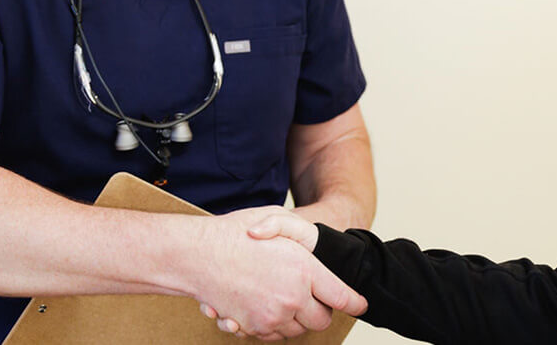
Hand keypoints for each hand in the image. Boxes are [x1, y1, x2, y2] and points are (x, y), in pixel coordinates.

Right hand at [187, 208, 365, 339]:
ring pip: (297, 330)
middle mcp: (293, 297)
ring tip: (284, 298)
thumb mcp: (278, 222)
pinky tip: (265, 306)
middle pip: (321, 320)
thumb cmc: (235, 233)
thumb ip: (304, 239)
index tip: (360, 304)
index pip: (342, 296)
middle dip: (321, 311)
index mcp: (305, 270)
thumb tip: (319, 263)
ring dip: (295, 319)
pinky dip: (273, 325)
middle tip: (314, 300)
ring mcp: (272, 316)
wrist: (195, 255)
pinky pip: (272, 335)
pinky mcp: (252, 327)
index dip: (354, 302)